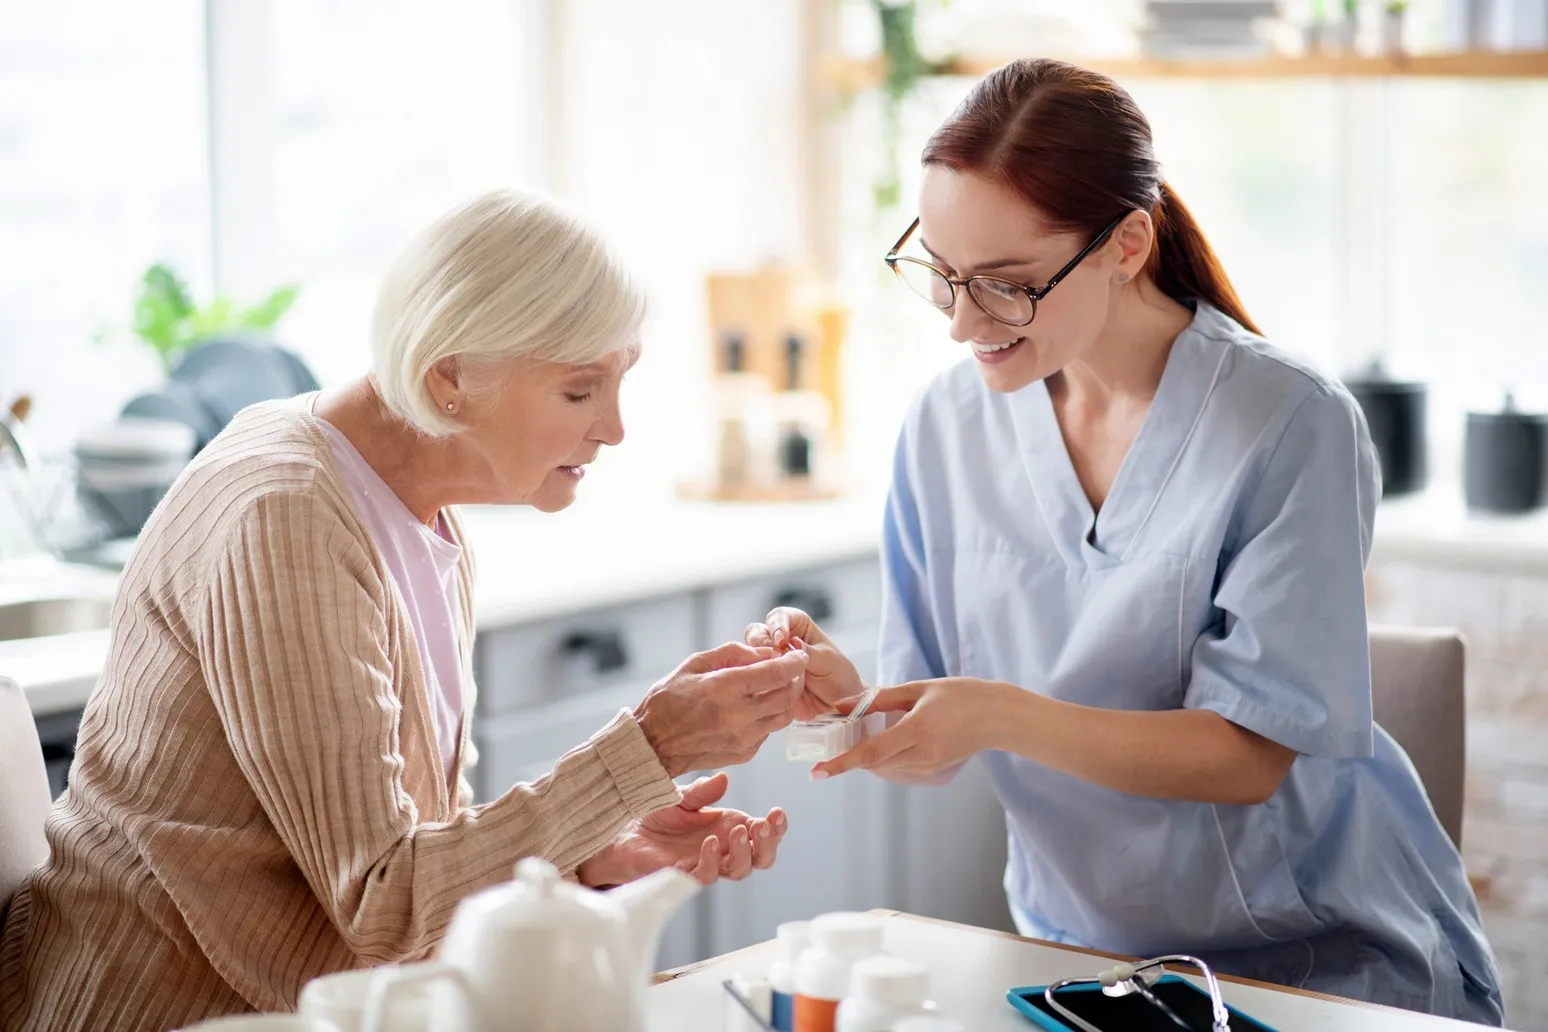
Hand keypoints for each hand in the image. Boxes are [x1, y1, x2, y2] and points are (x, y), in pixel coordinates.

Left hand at [577, 772, 786, 887]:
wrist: (622, 831)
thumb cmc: (655, 815)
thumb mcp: (681, 796)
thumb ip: (702, 791)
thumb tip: (724, 779)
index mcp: (728, 827)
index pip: (763, 833)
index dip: (776, 827)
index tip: (777, 812)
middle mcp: (722, 848)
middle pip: (760, 858)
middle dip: (768, 844)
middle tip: (764, 826)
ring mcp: (705, 863)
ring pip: (739, 870)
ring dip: (744, 852)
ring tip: (739, 830)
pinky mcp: (684, 874)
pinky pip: (705, 875)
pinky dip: (712, 861)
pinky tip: (710, 842)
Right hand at [634, 642, 808, 776]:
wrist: (652, 746)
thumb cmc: (667, 701)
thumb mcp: (693, 664)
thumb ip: (731, 654)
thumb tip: (763, 652)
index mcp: (724, 688)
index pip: (776, 673)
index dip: (793, 661)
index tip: (798, 654)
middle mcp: (738, 715)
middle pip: (787, 695)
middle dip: (796, 679)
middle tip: (793, 669)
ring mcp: (743, 737)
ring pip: (784, 716)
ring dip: (787, 699)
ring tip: (779, 687)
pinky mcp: (744, 753)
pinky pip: (769, 731)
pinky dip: (770, 716)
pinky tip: (757, 707)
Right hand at [743, 607, 862, 718]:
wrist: (838, 705)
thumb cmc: (838, 676)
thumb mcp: (827, 660)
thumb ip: (808, 651)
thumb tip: (792, 643)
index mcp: (798, 626)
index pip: (780, 616)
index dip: (777, 624)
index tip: (780, 639)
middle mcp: (781, 641)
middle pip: (758, 632)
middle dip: (761, 643)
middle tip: (772, 657)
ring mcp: (771, 660)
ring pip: (750, 653)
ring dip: (757, 661)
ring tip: (772, 674)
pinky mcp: (764, 679)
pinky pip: (753, 675)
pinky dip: (755, 678)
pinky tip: (766, 686)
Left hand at [812, 677, 1027, 778]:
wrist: (998, 717)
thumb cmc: (961, 695)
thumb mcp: (919, 689)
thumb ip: (880, 699)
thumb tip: (844, 707)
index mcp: (917, 729)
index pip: (871, 752)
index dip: (842, 763)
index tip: (818, 772)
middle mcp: (922, 753)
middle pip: (874, 763)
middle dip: (851, 756)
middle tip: (834, 742)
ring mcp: (929, 765)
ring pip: (885, 766)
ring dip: (868, 756)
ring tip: (859, 737)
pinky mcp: (933, 769)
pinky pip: (900, 767)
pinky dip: (886, 757)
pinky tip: (886, 741)